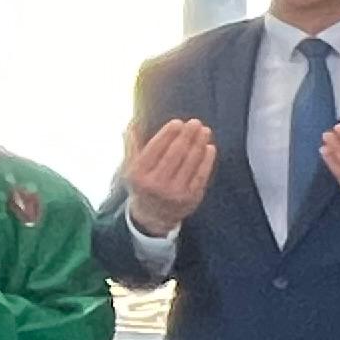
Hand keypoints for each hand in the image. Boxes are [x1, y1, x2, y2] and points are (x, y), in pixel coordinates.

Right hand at [122, 116, 215, 235]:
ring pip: (190, 163)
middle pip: (175, 154)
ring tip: (204, 131)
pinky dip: (207, 160)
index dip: (168, 134)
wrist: (152, 217)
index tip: (178, 122)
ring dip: (199, 144)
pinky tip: (209, 148)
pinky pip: (201, 175)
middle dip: (187, 136)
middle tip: (195, 122)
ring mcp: (175, 192)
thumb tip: (133, 122)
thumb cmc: (142, 185)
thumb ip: (131, 145)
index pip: (155, 149)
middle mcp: (156, 184)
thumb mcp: (130, 168)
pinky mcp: (191, 198)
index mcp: (139, 174)